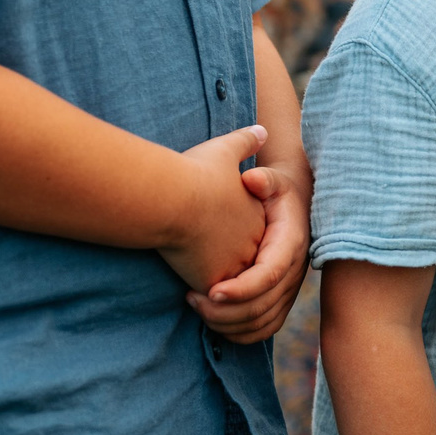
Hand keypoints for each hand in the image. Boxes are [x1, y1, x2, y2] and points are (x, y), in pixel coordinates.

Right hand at [161, 126, 269, 293]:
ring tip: (198, 293)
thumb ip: (245, 142)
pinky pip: (217, 305)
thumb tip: (262, 129)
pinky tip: (189, 295)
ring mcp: (237, 267)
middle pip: (251, 273)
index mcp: (260, 222)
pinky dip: (207, 305)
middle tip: (214, 285)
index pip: (257, 245)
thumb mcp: (226, 150)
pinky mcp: (216, 284)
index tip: (219, 250)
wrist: (173, 196)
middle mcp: (253, 247)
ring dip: (220, 298)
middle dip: (236, 281)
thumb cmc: (194, 172)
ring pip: (237, 295)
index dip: (239, 250)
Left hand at [192, 162, 308, 343]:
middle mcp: (294, 272)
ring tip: (196, 305)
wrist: (293, 205)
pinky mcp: (281, 301)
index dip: (241, 288)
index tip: (210, 290)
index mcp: (291, 245)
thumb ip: (264, 178)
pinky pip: (263, 329)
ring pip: (262, 323)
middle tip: (191, 299)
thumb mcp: (273, 179)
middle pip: (262, 306)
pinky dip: (238, 333)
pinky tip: (211, 320)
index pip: (269, 275)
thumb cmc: (274, 192)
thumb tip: (251, 179)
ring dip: (227, 323)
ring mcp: (289, 290)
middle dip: (224, 310)